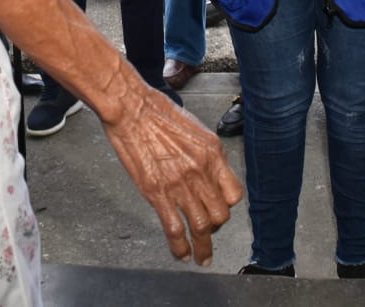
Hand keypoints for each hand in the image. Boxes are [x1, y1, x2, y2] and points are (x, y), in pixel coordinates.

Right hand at [100, 87, 243, 263]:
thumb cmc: (156, 111)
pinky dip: (180, 246)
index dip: (226, 207)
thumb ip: (204, 154)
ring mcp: (179, 183)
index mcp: (212, 153)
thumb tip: (207, 172)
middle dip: (215, 229)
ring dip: (203, 247)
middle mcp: (201, 170)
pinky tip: (181, 253)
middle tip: (208, 235)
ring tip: (201, 257)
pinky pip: (175, 228)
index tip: (219, 212)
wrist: (131, 107)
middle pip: (220, 214)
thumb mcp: (193, 128)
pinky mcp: (157, 193)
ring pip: (201, 227)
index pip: (233, 193)